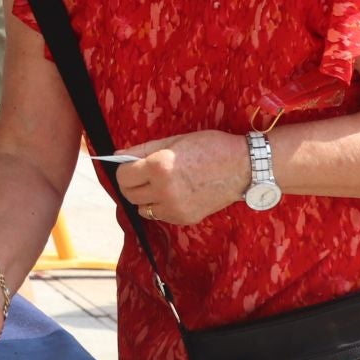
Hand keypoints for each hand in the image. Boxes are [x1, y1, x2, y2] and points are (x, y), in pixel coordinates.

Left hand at [111, 130, 249, 226]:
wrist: (244, 166)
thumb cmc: (210, 147)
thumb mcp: (174, 141)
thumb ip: (142, 150)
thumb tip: (116, 156)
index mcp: (160, 166)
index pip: (123, 176)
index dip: (124, 170)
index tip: (131, 166)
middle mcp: (165, 190)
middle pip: (129, 195)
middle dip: (131, 184)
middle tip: (142, 176)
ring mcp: (175, 207)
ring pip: (142, 208)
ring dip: (145, 197)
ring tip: (160, 185)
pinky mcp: (186, 218)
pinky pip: (160, 215)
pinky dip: (161, 206)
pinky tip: (175, 193)